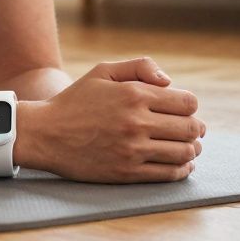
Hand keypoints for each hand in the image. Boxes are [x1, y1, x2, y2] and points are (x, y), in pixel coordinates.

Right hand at [31, 57, 205, 183]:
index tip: (184, 110)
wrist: (44, 134)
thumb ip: (139, 66)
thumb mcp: (101, 72)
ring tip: (188, 148)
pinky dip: (182, 170)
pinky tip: (181, 165)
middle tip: (192, 130)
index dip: (190, 106)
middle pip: (190, 128)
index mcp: (133, 94)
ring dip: (192, 150)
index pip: (187, 103)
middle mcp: (136, 122)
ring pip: (184, 152)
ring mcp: (132, 149)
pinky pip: (168, 174)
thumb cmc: (74, 101)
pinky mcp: (127, 172)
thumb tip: (169, 82)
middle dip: (195, 128)